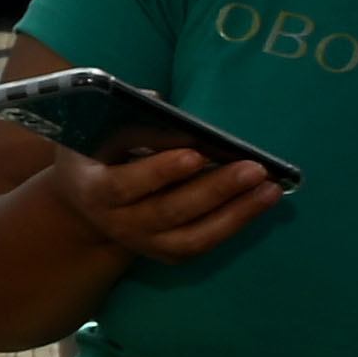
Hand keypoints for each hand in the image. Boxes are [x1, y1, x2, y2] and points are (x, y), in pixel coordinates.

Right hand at [35, 143, 284, 263]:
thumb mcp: (93, 135)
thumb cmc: (96, 157)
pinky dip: (234, 224)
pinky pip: (204, 244)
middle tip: (254, 168)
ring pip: (194, 235)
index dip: (160, 171)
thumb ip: (120, 120)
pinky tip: (259, 202)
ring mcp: (143, 243)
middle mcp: (117, 223)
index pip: (126, 185)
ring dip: (236, 212)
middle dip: (215, 189)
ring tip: (270, 189)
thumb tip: (157, 103)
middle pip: (170, 210)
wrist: (87, 205)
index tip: (195, 153)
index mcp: (93, 189)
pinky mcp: (166, 254)